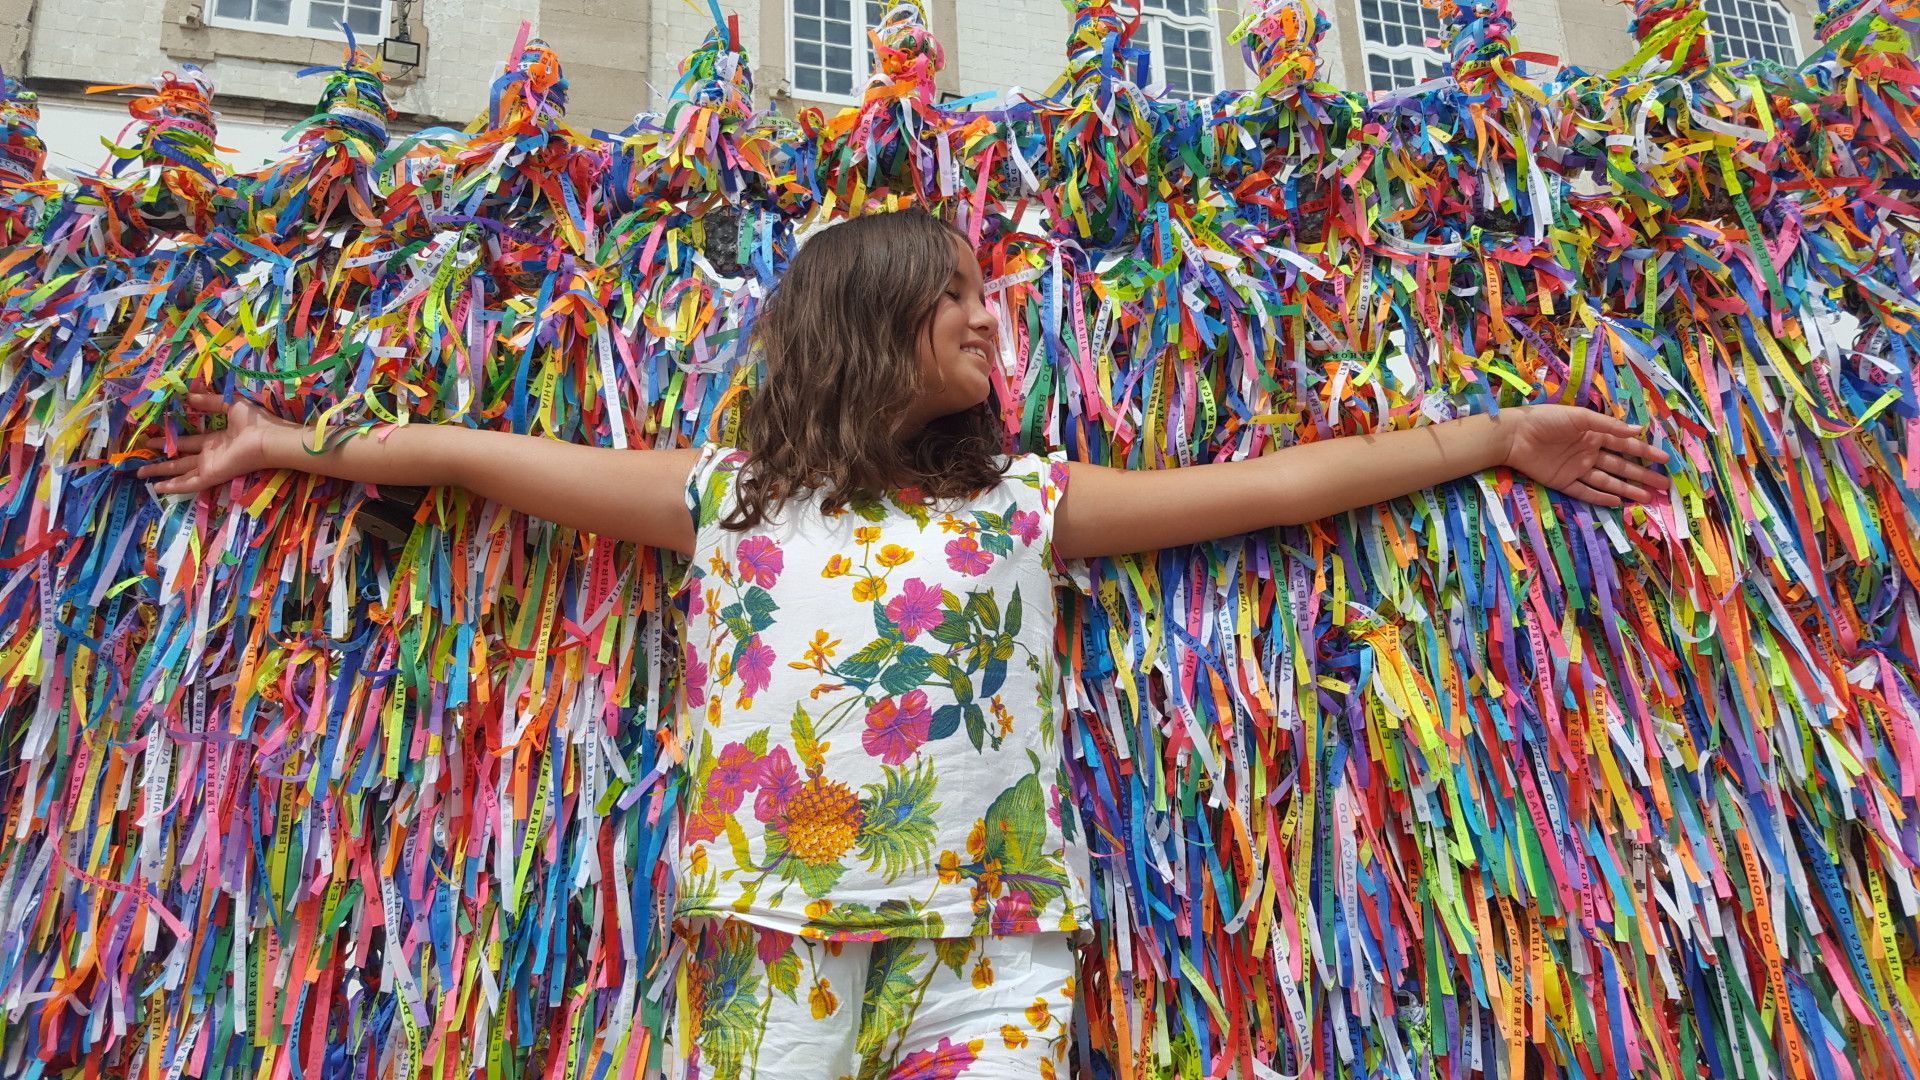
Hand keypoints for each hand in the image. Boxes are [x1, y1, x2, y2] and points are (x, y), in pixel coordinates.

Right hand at [136, 391, 295, 494]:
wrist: (268, 439)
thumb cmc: (254, 422)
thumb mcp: (229, 404)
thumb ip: (209, 401)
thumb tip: (188, 395)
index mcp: (217, 440)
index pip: (190, 442)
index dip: (173, 441)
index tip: (154, 439)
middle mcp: (211, 455)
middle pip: (181, 460)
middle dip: (162, 460)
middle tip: (142, 460)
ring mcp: (210, 466)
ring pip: (180, 472)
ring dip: (161, 474)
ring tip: (141, 474)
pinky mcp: (211, 475)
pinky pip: (188, 483)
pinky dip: (172, 486)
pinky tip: (156, 488)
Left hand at [1503, 404, 1670, 506]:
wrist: (1514, 435)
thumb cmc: (1546, 420)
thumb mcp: (1579, 417)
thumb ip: (1607, 425)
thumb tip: (1638, 430)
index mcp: (1594, 434)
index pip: (1625, 446)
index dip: (1645, 452)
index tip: (1665, 460)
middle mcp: (1589, 452)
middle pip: (1621, 466)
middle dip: (1642, 475)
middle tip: (1664, 486)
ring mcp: (1577, 468)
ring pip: (1607, 481)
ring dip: (1627, 489)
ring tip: (1648, 498)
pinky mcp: (1563, 481)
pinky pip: (1585, 491)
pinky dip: (1601, 496)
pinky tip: (1618, 501)